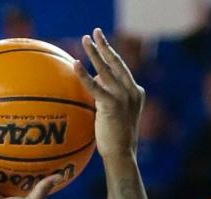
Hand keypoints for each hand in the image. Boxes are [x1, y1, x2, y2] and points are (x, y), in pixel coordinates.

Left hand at [74, 28, 144, 160]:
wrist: (122, 154)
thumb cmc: (114, 140)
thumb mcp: (111, 115)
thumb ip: (105, 98)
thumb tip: (94, 82)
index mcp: (135, 92)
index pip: (121, 70)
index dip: (111, 56)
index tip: (103, 43)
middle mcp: (132, 90)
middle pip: (116, 62)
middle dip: (105, 46)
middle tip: (95, 32)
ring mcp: (124, 96)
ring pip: (107, 69)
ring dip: (95, 53)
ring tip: (84, 40)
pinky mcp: (113, 105)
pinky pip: (95, 87)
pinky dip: (84, 75)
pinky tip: (75, 65)